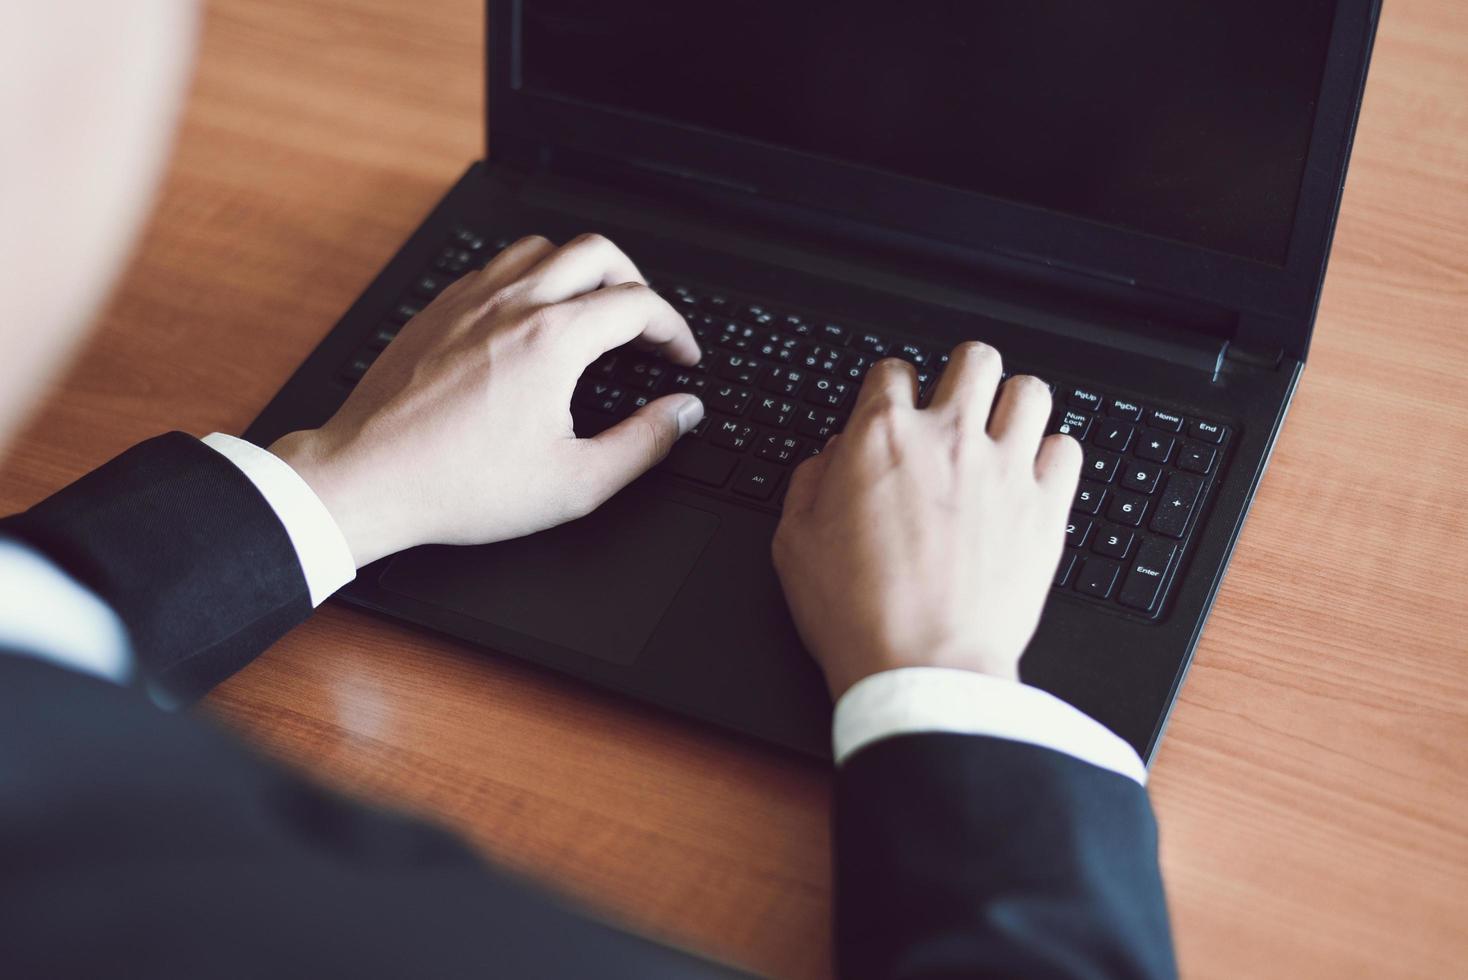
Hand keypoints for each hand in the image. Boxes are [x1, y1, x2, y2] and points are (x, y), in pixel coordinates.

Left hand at [269, 234, 703, 567]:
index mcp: (552, 340)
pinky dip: (529, 278)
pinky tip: (529, 318)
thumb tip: (682, 413)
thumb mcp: (574, 483)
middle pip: (596, 252)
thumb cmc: (461, 486)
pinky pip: (495, 267)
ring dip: (580, 270)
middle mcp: (512, 305)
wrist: (368, 479)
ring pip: (542, 248)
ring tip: (593, 309)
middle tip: (645, 323)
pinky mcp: (437, 310)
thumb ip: (643, 444)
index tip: (679, 357)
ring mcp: (469, 301)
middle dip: (636, 282)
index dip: (674, 329)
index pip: (637, 304)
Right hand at [771, 344, 1081, 699]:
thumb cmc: (855, 615)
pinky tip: (1034, 477)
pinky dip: (1053, 458)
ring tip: (1003, 431)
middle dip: (963, 376)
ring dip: (1014, 405)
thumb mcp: (794, 543)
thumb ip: (810, 483)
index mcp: (881, 438)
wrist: (921, 669)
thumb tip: (831, 458)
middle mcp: (948, 439)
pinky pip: (1068, 450)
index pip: (892, 371)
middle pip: (973, 359)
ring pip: (1030, 391)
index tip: (896, 408)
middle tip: (957, 404)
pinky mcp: (1047, 509)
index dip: (891, 387)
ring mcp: (1004, 470)